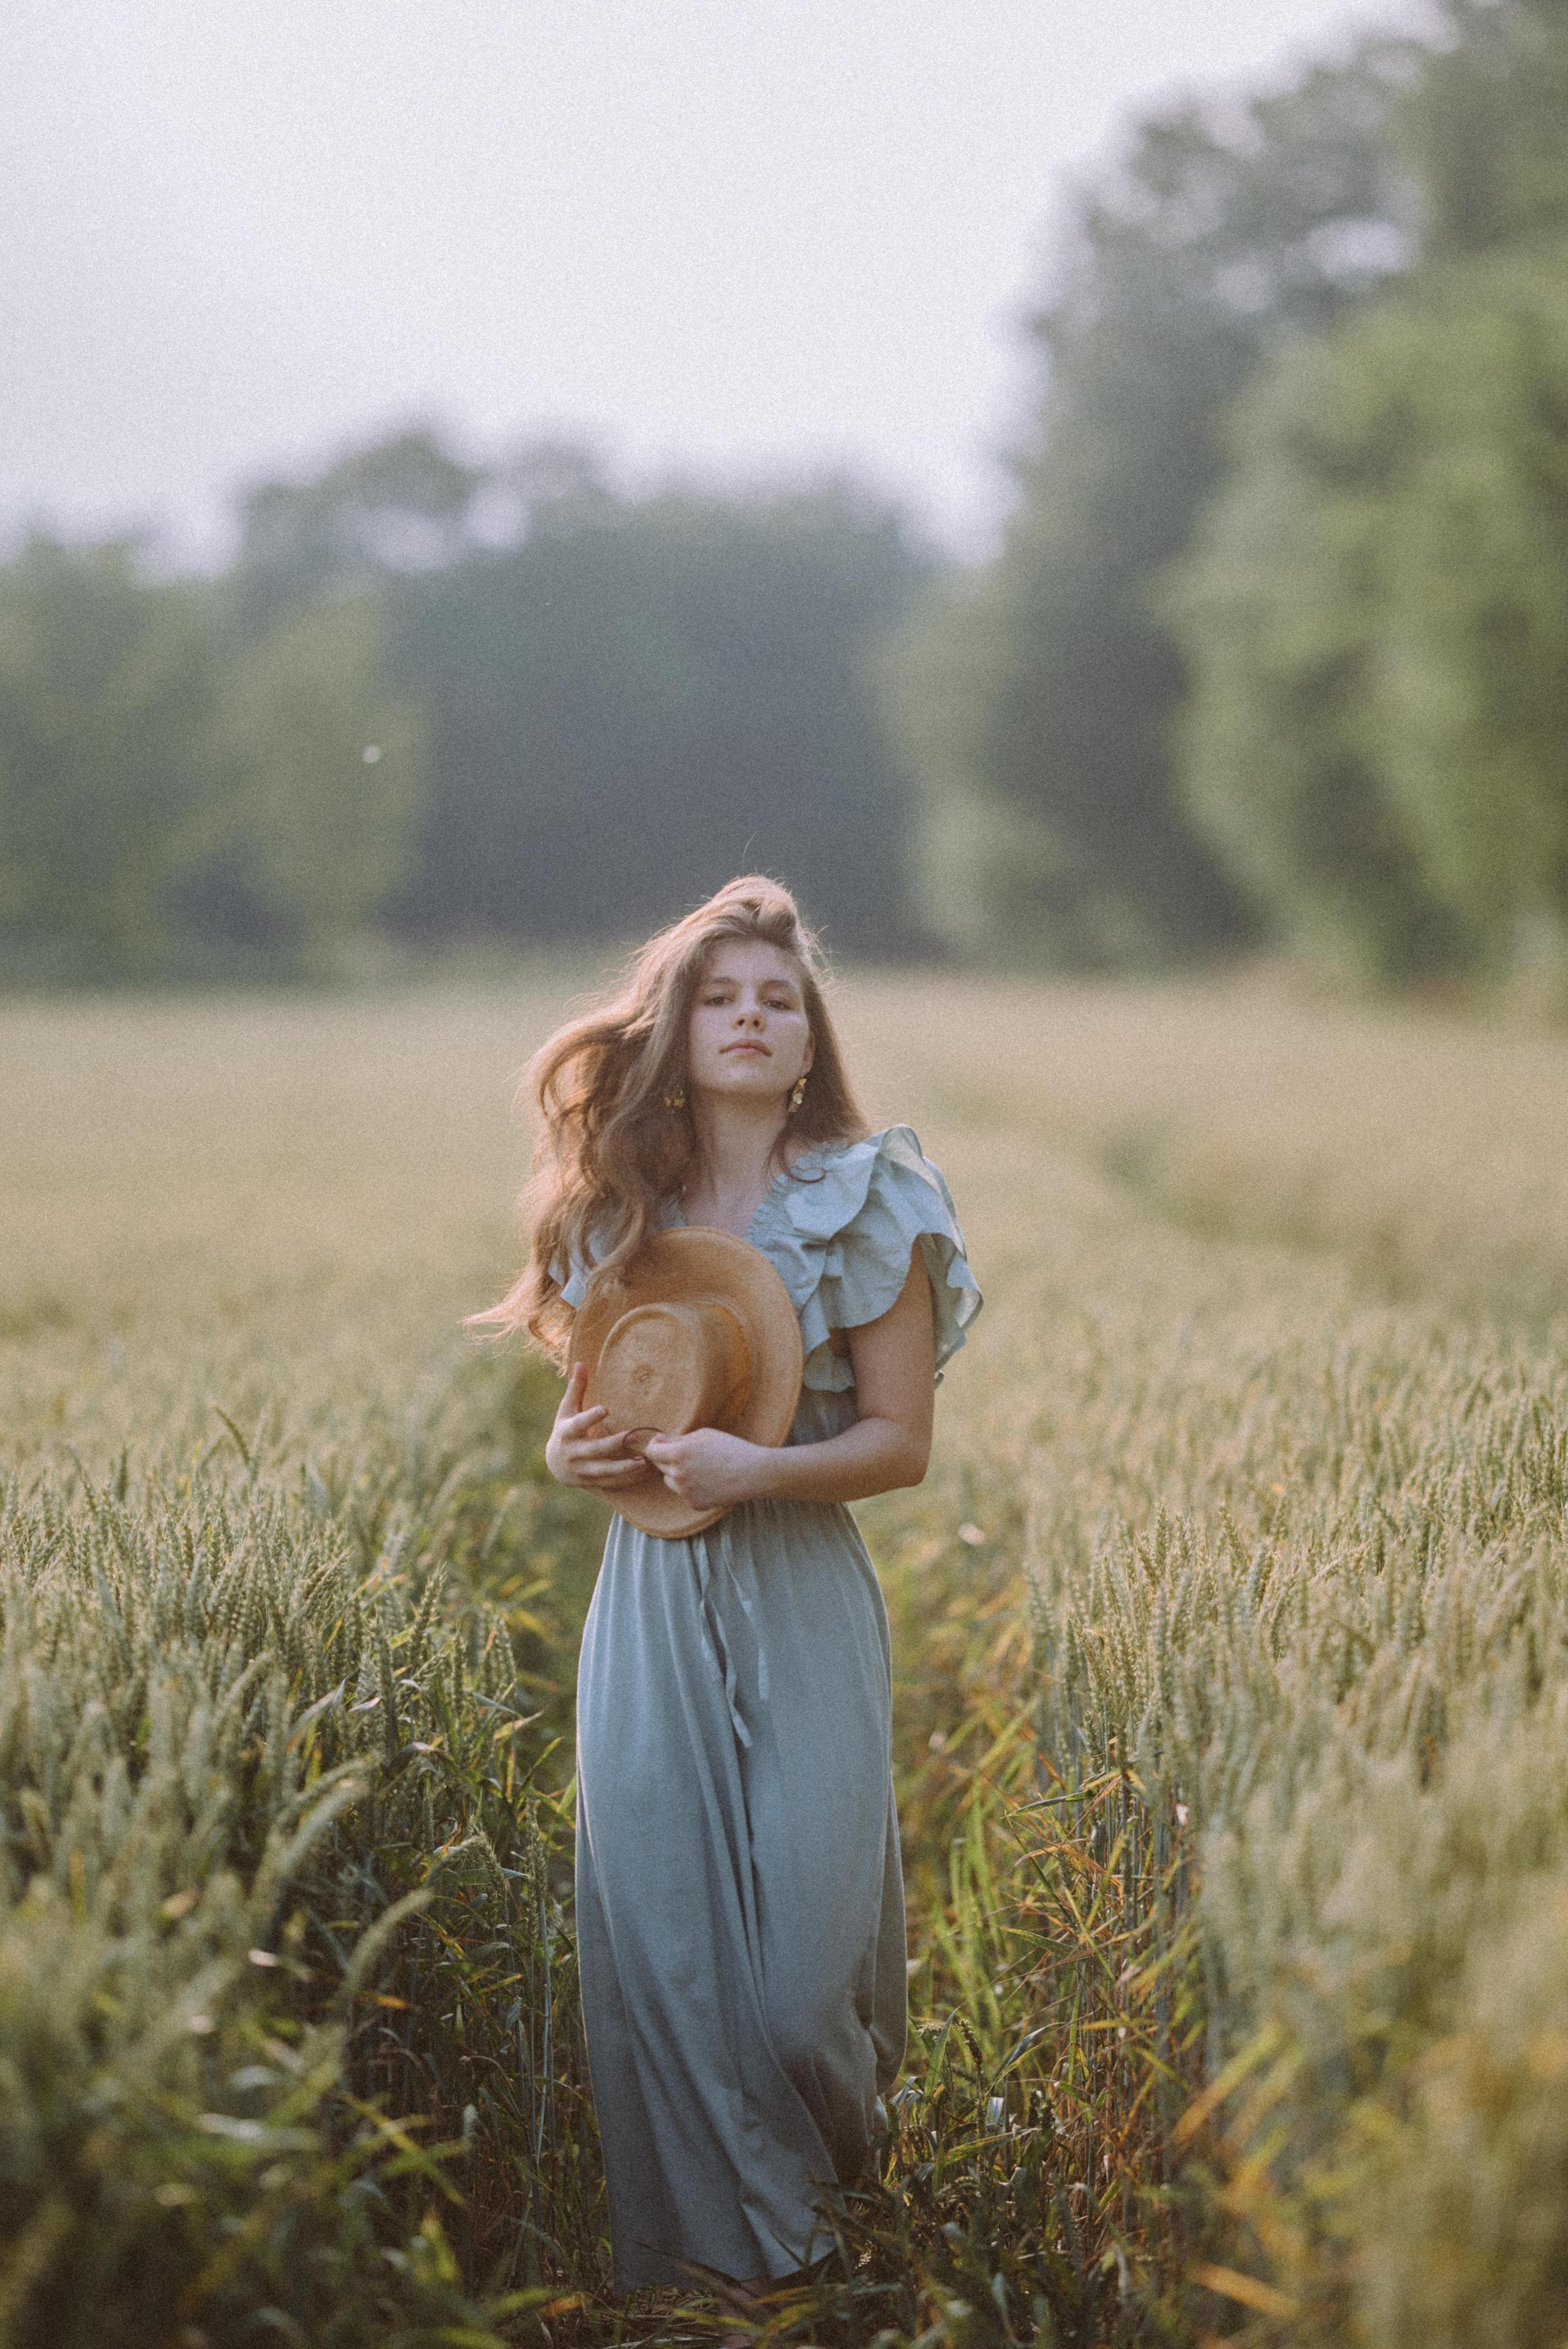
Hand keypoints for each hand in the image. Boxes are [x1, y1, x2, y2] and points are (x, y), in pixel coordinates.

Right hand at [544, 1364, 655, 1492]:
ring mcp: (582, 1470)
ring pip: (605, 1471)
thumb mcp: (567, 1410)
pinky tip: (643, 1472)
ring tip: (644, 1461)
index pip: (578, 1424)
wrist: (555, 1464)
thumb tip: (580, 1363)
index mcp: (567, 1432)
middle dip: (615, 1444)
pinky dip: (627, 1479)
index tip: (606, 1408)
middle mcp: (574, 1453)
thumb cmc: (565, 1429)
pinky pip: (610, 1483)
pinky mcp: (590, 1482)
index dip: (591, 1417)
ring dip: (625, 1467)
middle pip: (596, 1449)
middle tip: (635, 1435)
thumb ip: (576, 1389)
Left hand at [642, 1427, 764, 1511]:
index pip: (651, 1451)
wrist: (753, 1472)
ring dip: (678, 1474)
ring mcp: (685, 1492)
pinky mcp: (695, 1503)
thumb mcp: (702, 1435)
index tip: (662, 1443)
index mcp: (677, 1454)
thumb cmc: (730, 1448)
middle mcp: (677, 1474)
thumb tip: (657, 1440)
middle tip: (690, 1454)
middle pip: (660, 1466)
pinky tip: (710, 1481)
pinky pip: (685, 1493)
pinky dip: (692, 1487)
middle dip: (668, 1459)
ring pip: (670, 1481)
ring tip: (702, 1468)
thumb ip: (676, 1439)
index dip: (655, 1446)